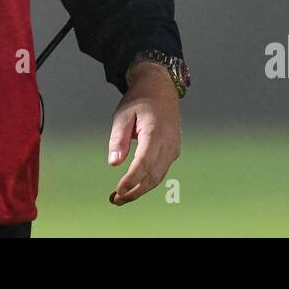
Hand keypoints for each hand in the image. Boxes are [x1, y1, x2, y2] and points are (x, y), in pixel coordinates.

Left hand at [107, 61, 181, 205]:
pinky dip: (148, 181)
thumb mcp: (123, 114)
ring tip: (121, 197)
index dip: (132, 180)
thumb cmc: (139, 100)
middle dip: (135, 191)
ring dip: (141, 189)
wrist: (161, 88)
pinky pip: (161, 170)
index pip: (144, 163)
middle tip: (115, 200)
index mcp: (155, 132)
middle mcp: (168, 143)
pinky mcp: (173, 151)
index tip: (118, 190)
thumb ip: (118, 138)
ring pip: (158, 176)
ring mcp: (173, 148)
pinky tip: (133, 185)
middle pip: (153, 175)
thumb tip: (114, 162)